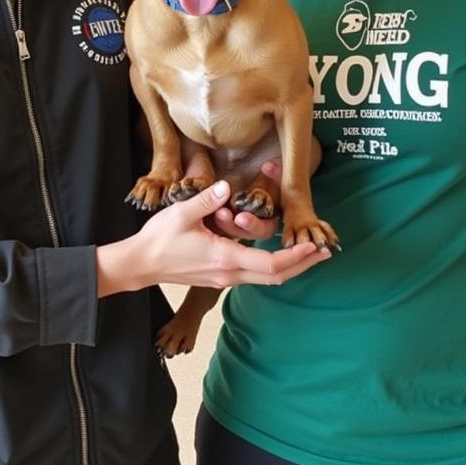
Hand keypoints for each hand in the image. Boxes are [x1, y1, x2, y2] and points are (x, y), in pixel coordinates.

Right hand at [100, 181, 329, 295]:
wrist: (141, 264)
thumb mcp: (182, 214)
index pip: (271, 264)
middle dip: (303, 264)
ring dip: (290, 266)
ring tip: (308, 252)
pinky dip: (272, 265)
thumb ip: (208, 200)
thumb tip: (228, 186)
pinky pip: (254, 274)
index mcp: (225, 258)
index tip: (314, 247)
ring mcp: (225, 278)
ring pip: (266, 277)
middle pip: (276, 276)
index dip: (296, 257)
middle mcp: (230, 273)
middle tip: (324, 251)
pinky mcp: (220, 276)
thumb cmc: (159, 239)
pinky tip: (280, 253)